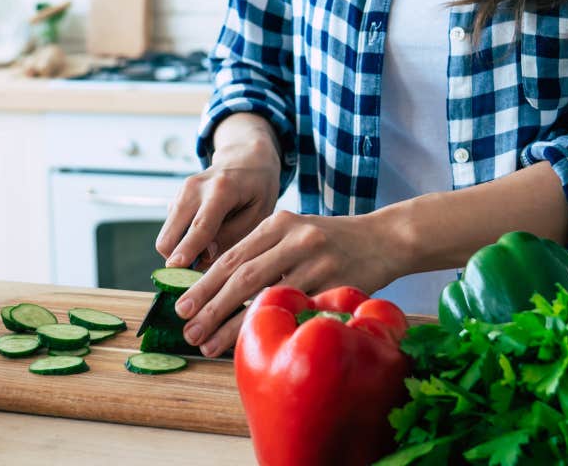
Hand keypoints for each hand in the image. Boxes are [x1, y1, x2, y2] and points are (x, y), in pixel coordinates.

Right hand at [154, 118, 282, 271]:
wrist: (245, 158)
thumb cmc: (257, 188)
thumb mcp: (260, 213)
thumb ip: (234, 236)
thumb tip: (205, 258)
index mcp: (222, 189)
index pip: (201, 226)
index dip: (187, 249)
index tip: (175, 269)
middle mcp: (194, 188)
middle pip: (171, 233)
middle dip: (178, 259)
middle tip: (200, 275)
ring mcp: (181, 192)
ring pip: (167, 234)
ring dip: (180, 252)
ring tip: (208, 255)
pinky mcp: (176, 199)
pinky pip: (172, 230)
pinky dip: (182, 241)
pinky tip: (205, 240)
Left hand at [174, 210, 408, 356]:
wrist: (386, 238)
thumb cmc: (333, 242)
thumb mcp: (296, 232)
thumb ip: (263, 252)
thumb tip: (217, 289)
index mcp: (279, 222)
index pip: (232, 256)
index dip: (204, 285)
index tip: (182, 307)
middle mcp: (295, 238)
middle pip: (242, 276)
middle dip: (210, 307)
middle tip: (188, 331)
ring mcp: (317, 261)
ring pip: (266, 297)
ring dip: (234, 325)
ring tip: (209, 344)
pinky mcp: (337, 283)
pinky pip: (298, 310)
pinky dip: (274, 327)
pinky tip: (258, 342)